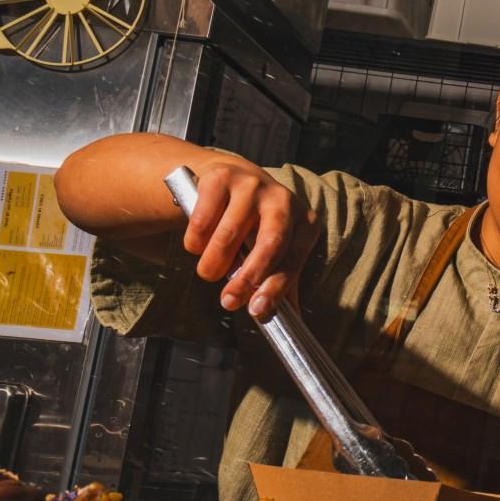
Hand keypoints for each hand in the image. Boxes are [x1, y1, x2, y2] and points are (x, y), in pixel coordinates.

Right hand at [180, 162, 318, 316]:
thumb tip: (293, 323)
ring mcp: (253, 185)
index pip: (293, 260)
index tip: (256, 310)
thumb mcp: (277, 250)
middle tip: (227, 301)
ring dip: (214, 262)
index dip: (275, 287)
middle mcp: (283, 200)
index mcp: (304, 223)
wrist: (231, 179)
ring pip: (230, 235)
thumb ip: (282, 283)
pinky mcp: (222, 177)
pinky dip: (196, 240)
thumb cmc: (257, 225)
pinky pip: (203, 219)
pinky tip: (197, 244)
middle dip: (247, 277)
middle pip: (270, 243)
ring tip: (209, 270)